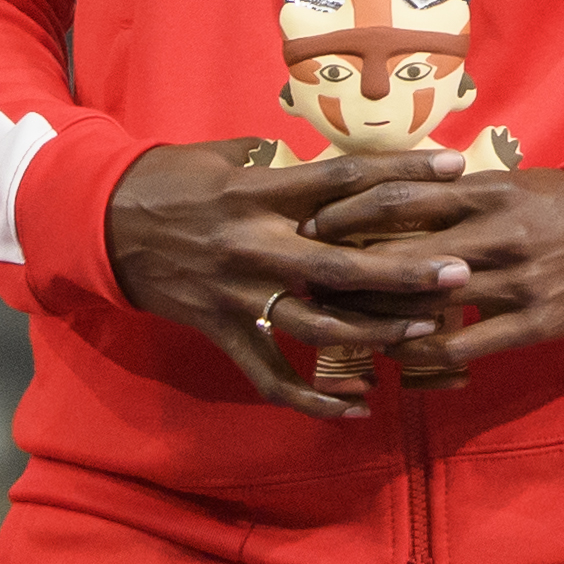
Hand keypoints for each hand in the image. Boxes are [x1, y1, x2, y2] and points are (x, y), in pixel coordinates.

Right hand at [102, 140, 476, 420]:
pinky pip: (272, 377)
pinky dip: (314, 399)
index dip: (403, 173)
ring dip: (374, 334)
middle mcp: (256, 245)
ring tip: (425, 334)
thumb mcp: (226, 155)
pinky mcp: (224, 332)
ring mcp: (240, 295)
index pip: (346, 179)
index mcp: (261, 192)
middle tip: (461, 272)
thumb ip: (285, 163)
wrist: (102, 222)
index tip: (455, 167)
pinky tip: (358, 408)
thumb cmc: (171, 180)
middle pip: (343, 263)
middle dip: (406, 271)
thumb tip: (340, 164)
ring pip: (319, 325)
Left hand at [304, 164, 563, 377]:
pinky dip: (424, 356)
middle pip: (399, 254)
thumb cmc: (562, 205)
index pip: (399, 197)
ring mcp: (512, 281)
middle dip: (346, 270)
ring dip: (377, 318)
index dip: (346, 212)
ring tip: (339, 324)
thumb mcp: (509, 183)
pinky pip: (464, 346)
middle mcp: (492, 234)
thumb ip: (454, 190)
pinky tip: (398, 360)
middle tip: (306, 279)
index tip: (309, 223)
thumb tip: (389, 190)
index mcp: (484, 191)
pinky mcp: (530, 322)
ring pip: (425, 304)